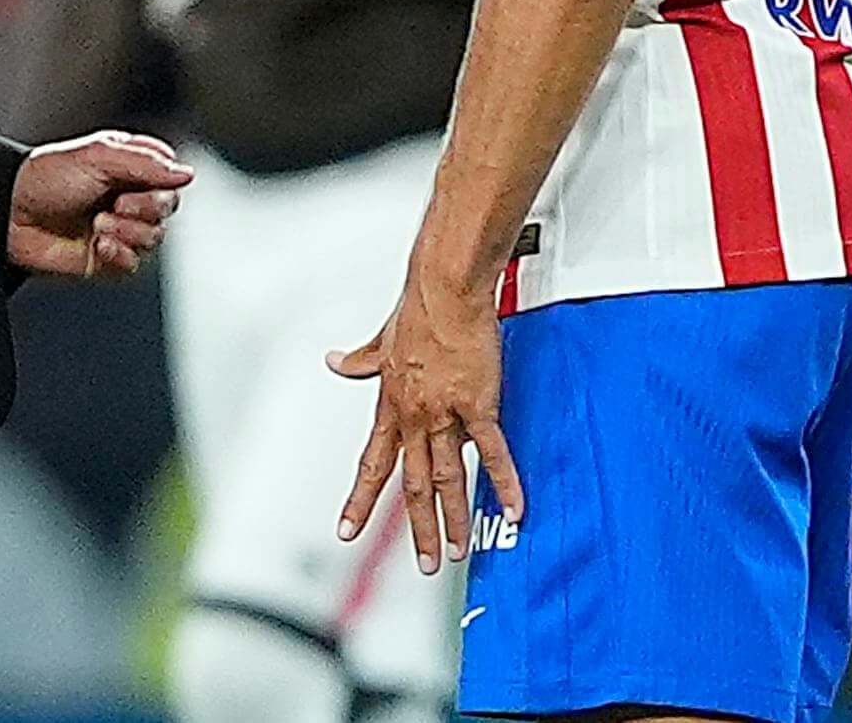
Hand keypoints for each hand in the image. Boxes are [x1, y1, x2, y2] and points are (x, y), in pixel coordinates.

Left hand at [8, 130, 191, 277]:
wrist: (11, 215)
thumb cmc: (46, 178)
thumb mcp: (98, 156)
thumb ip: (147, 163)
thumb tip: (187, 173)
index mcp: (130, 168)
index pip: (171, 179)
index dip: (161, 185)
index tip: (137, 183)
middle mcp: (128, 197)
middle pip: (166, 210)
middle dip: (143, 210)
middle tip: (116, 204)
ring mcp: (118, 229)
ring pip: (154, 239)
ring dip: (126, 233)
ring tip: (97, 224)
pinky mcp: (106, 260)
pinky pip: (133, 265)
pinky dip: (118, 256)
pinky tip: (98, 246)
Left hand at [330, 267, 524, 574]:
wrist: (443, 287)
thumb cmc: (417, 309)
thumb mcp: (381, 340)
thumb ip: (361, 360)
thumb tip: (336, 362)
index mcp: (391, 405)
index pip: (372, 463)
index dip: (360, 499)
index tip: (345, 530)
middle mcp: (412, 415)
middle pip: (411, 484)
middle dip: (418, 528)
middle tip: (426, 563)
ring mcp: (444, 412)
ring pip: (446, 477)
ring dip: (454, 518)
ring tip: (461, 550)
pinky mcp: (477, 404)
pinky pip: (491, 451)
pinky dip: (504, 481)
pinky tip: (514, 507)